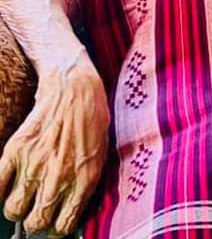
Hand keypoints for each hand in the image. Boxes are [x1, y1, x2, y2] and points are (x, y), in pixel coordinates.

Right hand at [0, 55, 109, 235]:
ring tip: (23, 197)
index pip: (62, 226)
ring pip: (13, 210)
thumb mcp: (101, 154)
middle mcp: (58, 176)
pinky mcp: (17, 149)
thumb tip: (72, 209)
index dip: (56, 228)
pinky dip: (1, 189)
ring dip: (17, 207)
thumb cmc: (92, 118)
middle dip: (35, 221)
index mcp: (84, 179)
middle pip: (35, 223)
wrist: (75, 86)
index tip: (54, 222)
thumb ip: (86, 184)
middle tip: (37, 210)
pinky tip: (10, 183)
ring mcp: (35, 163)